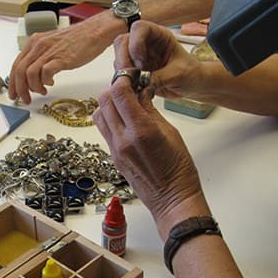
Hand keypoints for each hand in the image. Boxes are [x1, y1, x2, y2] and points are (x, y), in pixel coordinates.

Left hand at [8, 14, 119, 103]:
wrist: (93, 32)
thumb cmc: (76, 40)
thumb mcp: (52, 46)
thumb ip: (41, 58)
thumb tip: (33, 75)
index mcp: (34, 42)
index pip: (16, 65)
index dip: (13, 82)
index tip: (14, 93)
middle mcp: (38, 45)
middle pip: (19, 71)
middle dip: (20, 89)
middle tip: (25, 99)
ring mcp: (49, 52)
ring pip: (29, 74)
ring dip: (33, 87)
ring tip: (41, 91)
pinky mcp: (60, 58)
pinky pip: (45, 73)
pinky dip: (45, 81)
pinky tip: (51, 83)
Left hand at [93, 76, 207, 240]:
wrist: (172, 199)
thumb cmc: (179, 169)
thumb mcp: (170, 132)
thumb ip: (150, 111)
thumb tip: (140, 92)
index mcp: (140, 131)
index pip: (119, 94)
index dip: (123, 80)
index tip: (132, 77)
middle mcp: (123, 140)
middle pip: (104, 102)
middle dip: (114, 89)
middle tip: (129, 88)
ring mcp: (115, 150)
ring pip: (99, 115)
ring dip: (109, 104)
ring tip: (126, 104)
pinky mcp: (113, 158)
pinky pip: (104, 131)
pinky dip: (111, 119)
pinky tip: (126, 120)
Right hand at [113, 21, 203, 99]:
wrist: (192, 85)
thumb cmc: (191, 73)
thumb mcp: (179, 74)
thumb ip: (160, 77)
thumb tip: (142, 83)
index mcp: (159, 35)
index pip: (139, 28)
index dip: (135, 43)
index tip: (141, 63)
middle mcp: (146, 43)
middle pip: (122, 42)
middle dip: (124, 60)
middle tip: (132, 77)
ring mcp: (138, 57)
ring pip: (119, 58)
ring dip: (123, 72)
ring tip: (136, 85)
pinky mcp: (134, 71)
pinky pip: (121, 73)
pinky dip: (124, 82)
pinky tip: (135, 89)